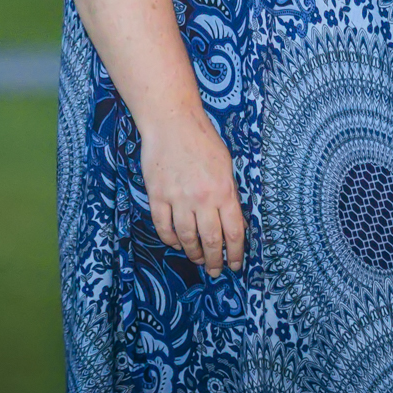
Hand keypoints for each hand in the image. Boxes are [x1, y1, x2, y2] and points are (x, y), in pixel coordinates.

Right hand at [139, 109, 246, 273]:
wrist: (172, 122)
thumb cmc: (203, 140)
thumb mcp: (227, 165)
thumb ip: (230, 194)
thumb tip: (234, 222)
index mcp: (223, 191)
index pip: (234, 232)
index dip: (236, 253)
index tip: (236, 264)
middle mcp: (202, 198)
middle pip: (210, 240)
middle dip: (214, 260)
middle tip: (215, 271)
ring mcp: (177, 198)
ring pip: (186, 237)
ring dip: (192, 253)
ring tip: (197, 260)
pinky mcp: (157, 196)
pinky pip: (163, 226)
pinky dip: (170, 239)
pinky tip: (176, 243)